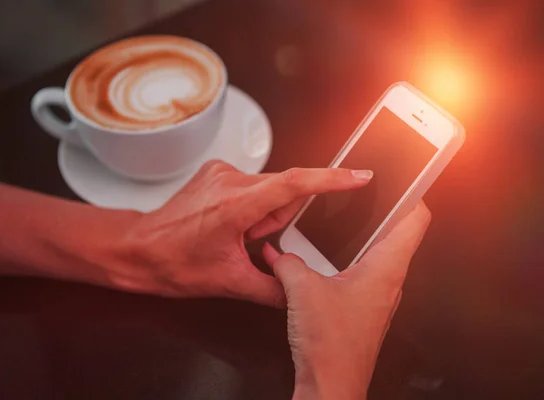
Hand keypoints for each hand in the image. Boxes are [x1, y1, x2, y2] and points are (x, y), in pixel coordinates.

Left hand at [106, 160, 372, 306]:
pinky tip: (228, 224)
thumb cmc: (173, 263)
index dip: (331, 180)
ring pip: (269, 190)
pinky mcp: (217, 171)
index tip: (359, 175)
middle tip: (249, 242)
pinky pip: (253, 185)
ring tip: (234, 235)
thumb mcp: (229, 282)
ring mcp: (221, 172)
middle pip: (283, 193)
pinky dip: (251, 206)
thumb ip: (273, 289)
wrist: (138, 249)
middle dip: (275, 221)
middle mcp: (229, 180)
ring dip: (262, 215)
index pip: (295, 185)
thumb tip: (298, 294)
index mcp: (235, 205)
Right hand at [263, 202, 430, 398]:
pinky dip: (344, 262)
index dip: (412, 193)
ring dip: (359, 238)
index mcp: (386, 268)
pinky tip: (318, 263)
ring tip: (338, 224)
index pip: (415, 219)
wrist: (330, 386)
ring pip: (376, 255)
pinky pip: (359, 275)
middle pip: (396, 233)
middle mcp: (388, 281)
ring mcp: (377, 296)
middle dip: (379, 212)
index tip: (402, 178)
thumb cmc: (332, 347)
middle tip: (364, 195)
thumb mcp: (301, 289)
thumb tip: (278, 252)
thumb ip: (287, 261)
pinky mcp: (362, 309)